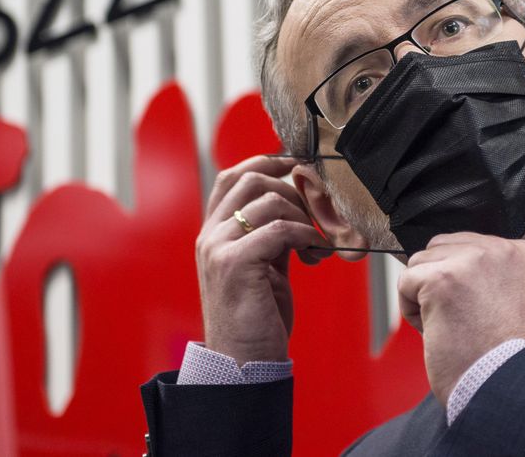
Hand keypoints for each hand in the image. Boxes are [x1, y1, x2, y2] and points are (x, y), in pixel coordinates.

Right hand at [196, 155, 330, 363]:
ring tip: (315, 244)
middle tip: (315, 216)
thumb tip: (297, 205)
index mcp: (213, 232)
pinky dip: (304, 235)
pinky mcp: (234, 264)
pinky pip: (278, 229)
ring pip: (268, 200)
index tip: (299, 164)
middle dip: (292, 189)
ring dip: (303, 216)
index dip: (266, 161)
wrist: (242, 363)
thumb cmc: (257, 317)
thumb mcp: (264, 266)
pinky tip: (313, 253)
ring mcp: (218, 249)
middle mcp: (209, 235)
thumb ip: (271, 234)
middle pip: (251, 179)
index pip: (232, 176)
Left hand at [397, 233, 524, 404]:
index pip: (468, 247)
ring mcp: (469, 261)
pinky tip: (437, 330)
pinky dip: (411, 311)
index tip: (475, 312)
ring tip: (450, 326)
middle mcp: (498, 249)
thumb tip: (458, 266)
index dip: (461, 282)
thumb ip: (495, 275)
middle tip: (459, 320)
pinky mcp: (441, 278)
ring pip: (420, 262)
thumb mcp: (521, 299)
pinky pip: (405, 282)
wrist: (506, 386)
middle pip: (441, 248)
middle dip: (438, 282)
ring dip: (423, 296)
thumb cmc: (509, 356)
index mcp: (520, 252)